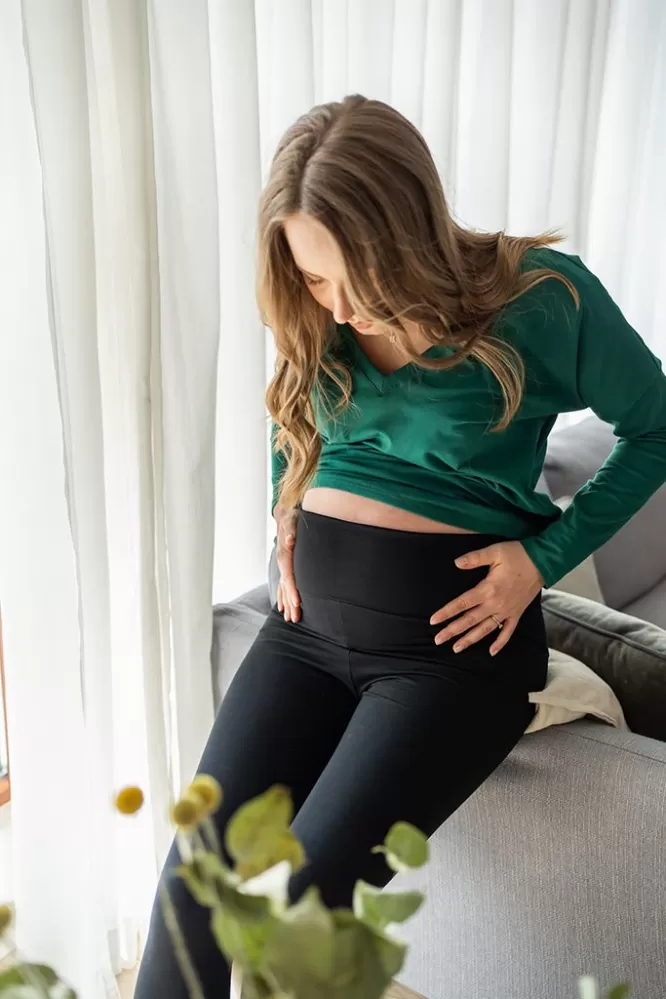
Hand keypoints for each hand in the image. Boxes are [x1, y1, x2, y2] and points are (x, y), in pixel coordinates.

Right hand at [275, 506, 300, 622]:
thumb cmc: (292, 515)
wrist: (285, 511)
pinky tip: (284, 607)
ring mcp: (283, 564)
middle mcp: (282, 561)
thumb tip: (289, 540)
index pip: (288, 575)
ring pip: (283, 586)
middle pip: (285, 585)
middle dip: (290, 602)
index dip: (292, 589)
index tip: (297, 603)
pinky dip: (283, 595)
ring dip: (287, 602)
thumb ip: (292, 529)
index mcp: (285, 552)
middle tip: (295, 618)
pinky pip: (283, 583)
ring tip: (290, 618)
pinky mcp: (286, 565)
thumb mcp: (293, 518)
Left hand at [430, 541, 543, 654]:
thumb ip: (474, 558)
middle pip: (470, 620)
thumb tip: (456, 563)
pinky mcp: (517, 613)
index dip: (447, 612)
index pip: (462, 603)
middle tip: (438, 640)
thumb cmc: (518, 554)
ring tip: (456, 648)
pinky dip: (500, 643)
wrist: (544, 562)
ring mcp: (507, 611)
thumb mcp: (494, 551)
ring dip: (470, 640)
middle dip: (453, 631)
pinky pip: (507, 632)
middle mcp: (496, 604)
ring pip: (485, 629)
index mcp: (488, 589)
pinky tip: (491, 652)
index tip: (433, 621)